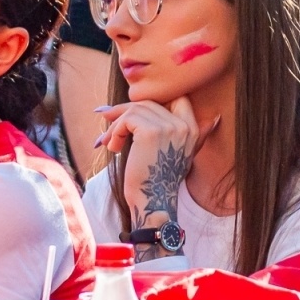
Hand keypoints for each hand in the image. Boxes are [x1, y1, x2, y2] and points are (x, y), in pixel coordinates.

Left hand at [95, 98, 202, 230]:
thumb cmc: (153, 178)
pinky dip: (115, 131)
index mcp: (192, 128)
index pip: (175, 96)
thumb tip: (146, 105)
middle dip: (125, 110)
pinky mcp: (151, 132)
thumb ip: (163, 127)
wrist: (152, 202)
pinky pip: (127, 119)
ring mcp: (169, 127)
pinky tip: (113, 147)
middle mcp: (184, 125)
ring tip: (109, 141)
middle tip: (107, 118)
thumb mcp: (165, 149)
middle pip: (149, 102)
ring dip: (116, 124)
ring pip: (135, 109)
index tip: (131, 113)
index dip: (150, 101)